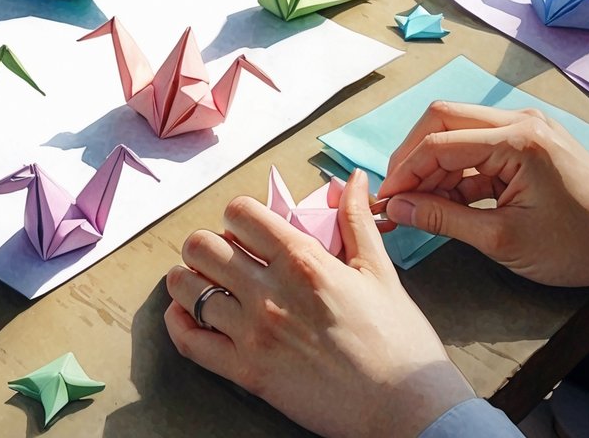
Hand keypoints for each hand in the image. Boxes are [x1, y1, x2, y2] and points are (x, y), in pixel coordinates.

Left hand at [165, 170, 474, 437]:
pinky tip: (188, 314)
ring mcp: (254, 333)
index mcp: (304, 261)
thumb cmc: (400, 342)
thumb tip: (349, 180)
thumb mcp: (381, 272)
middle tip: (224, 258)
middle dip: (207, 245)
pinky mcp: (246, 372)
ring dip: (190, 280)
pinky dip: (179, 322)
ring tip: (205, 284)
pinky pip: (188, 340)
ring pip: (186, 287)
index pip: (240, 213)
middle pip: (202, 245)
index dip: (239, 217)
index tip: (248, 232)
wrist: (409, 409)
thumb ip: (356, 221)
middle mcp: (271, 292)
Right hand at [377, 101, 588, 289]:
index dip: (404, 171)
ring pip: (456, 131)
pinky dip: (456, 171)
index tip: (386, 199)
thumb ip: (443, 218)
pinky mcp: (527, 142)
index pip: (438, 143)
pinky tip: (448, 202)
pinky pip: (476, 146)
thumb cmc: (579, 244)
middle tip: (397, 192)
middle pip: (442, 119)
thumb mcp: (502, 239)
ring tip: (421, 204)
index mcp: (518, 141)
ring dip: (433, 165)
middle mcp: (520, 122)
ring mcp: (524, 128)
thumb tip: (398, 207)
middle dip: (412, 156)